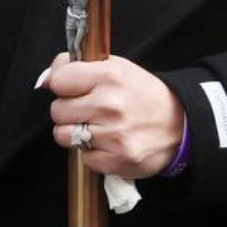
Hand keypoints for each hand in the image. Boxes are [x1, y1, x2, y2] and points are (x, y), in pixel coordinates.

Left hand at [39, 53, 184, 178]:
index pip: (58, 80)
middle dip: (68, 111)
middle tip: (89, 110)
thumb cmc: (141, 94)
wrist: (182, 123)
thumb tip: (44, 79)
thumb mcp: (114, 67)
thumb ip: (75, 67)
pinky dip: (92, 153)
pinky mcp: (118, 159)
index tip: (73, 89)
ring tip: (96, 127)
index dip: (62, 85)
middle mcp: (110, 104)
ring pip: (64, 135)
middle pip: (57, 111)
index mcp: (108, 76)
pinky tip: (108, 143)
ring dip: (75, 134)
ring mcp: (114, 134)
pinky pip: (83, 158)